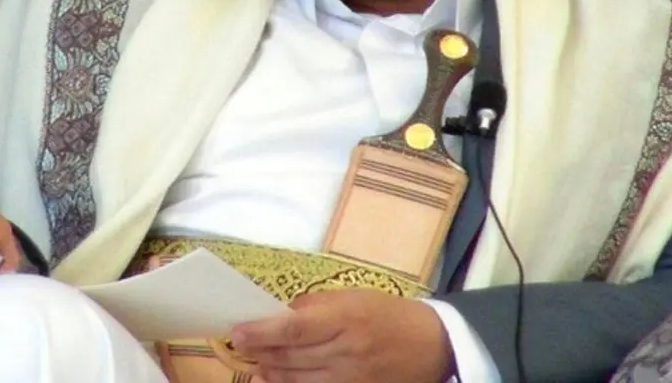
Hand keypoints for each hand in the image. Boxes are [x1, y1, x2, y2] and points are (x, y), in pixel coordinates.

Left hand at [229, 290, 452, 382]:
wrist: (433, 346)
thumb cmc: (389, 314)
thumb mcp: (354, 297)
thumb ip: (316, 306)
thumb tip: (280, 314)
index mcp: (346, 318)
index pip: (294, 329)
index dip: (262, 332)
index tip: (238, 331)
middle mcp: (347, 351)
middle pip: (290, 358)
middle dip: (260, 352)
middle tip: (241, 344)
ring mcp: (351, 379)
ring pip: (297, 381)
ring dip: (270, 372)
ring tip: (256, 363)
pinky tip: (276, 379)